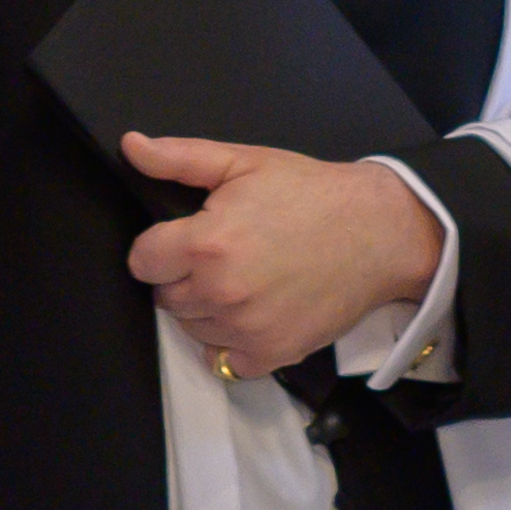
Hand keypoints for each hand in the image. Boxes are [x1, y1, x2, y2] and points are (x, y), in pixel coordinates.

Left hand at [121, 135, 447, 377]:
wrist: (378, 232)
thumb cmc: (313, 195)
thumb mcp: (244, 162)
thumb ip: (180, 158)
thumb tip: (132, 147)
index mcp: (206, 244)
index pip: (142, 261)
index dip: (160, 246)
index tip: (185, 238)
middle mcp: (220, 292)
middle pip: (165, 297)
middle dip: (183, 276)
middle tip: (223, 255)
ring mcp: (245, 328)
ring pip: (192, 328)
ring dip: (207, 309)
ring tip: (244, 279)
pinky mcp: (270, 353)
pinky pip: (223, 361)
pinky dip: (231, 343)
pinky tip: (253, 312)